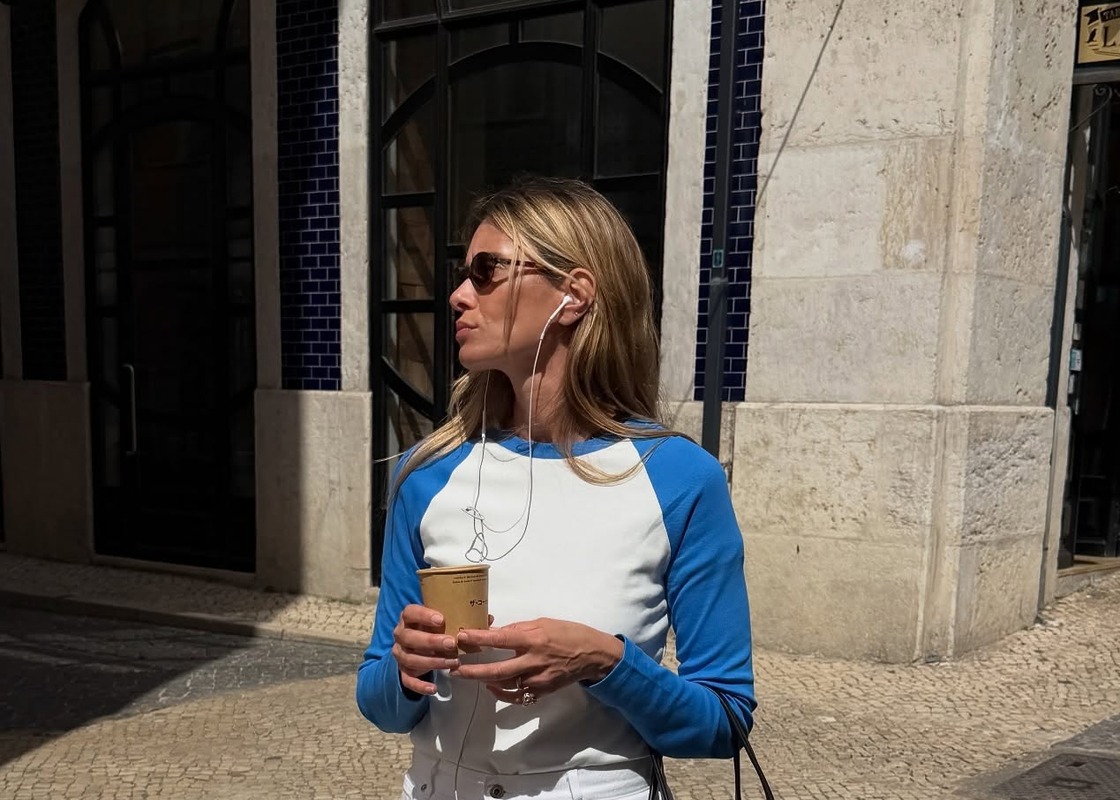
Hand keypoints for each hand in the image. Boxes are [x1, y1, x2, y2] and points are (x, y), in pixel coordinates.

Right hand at [392, 604, 460, 696]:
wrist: (418, 646)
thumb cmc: (433, 630)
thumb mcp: (445, 621)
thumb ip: (463, 618)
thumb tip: (488, 618)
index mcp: (409, 618)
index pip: (410, 612)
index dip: (423, 615)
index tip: (441, 619)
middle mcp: (401, 635)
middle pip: (409, 637)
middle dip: (431, 641)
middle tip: (451, 644)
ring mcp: (401, 654)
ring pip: (410, 659)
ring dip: (432, 662)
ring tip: (452, 663)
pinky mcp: (403, 671)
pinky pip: (408, 680)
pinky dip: (420, 685)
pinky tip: (433, 688)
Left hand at [450, 618, 623, 703]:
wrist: (593, 654)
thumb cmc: (568, 632)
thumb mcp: (542, 623)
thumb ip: (518, 630)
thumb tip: (495, 633)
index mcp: (533, 639)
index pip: (500, 640)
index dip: (479, 639)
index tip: (461, 637)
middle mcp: (533, 661)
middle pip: (498, 670)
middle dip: (473, 671)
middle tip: (455, 669)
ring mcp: (538, 679)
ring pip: (505, 685)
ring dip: (484, 681)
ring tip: (469, 676)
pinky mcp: (542, 691)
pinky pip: (518, 697)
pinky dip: (502, 694)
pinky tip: (492, 687)